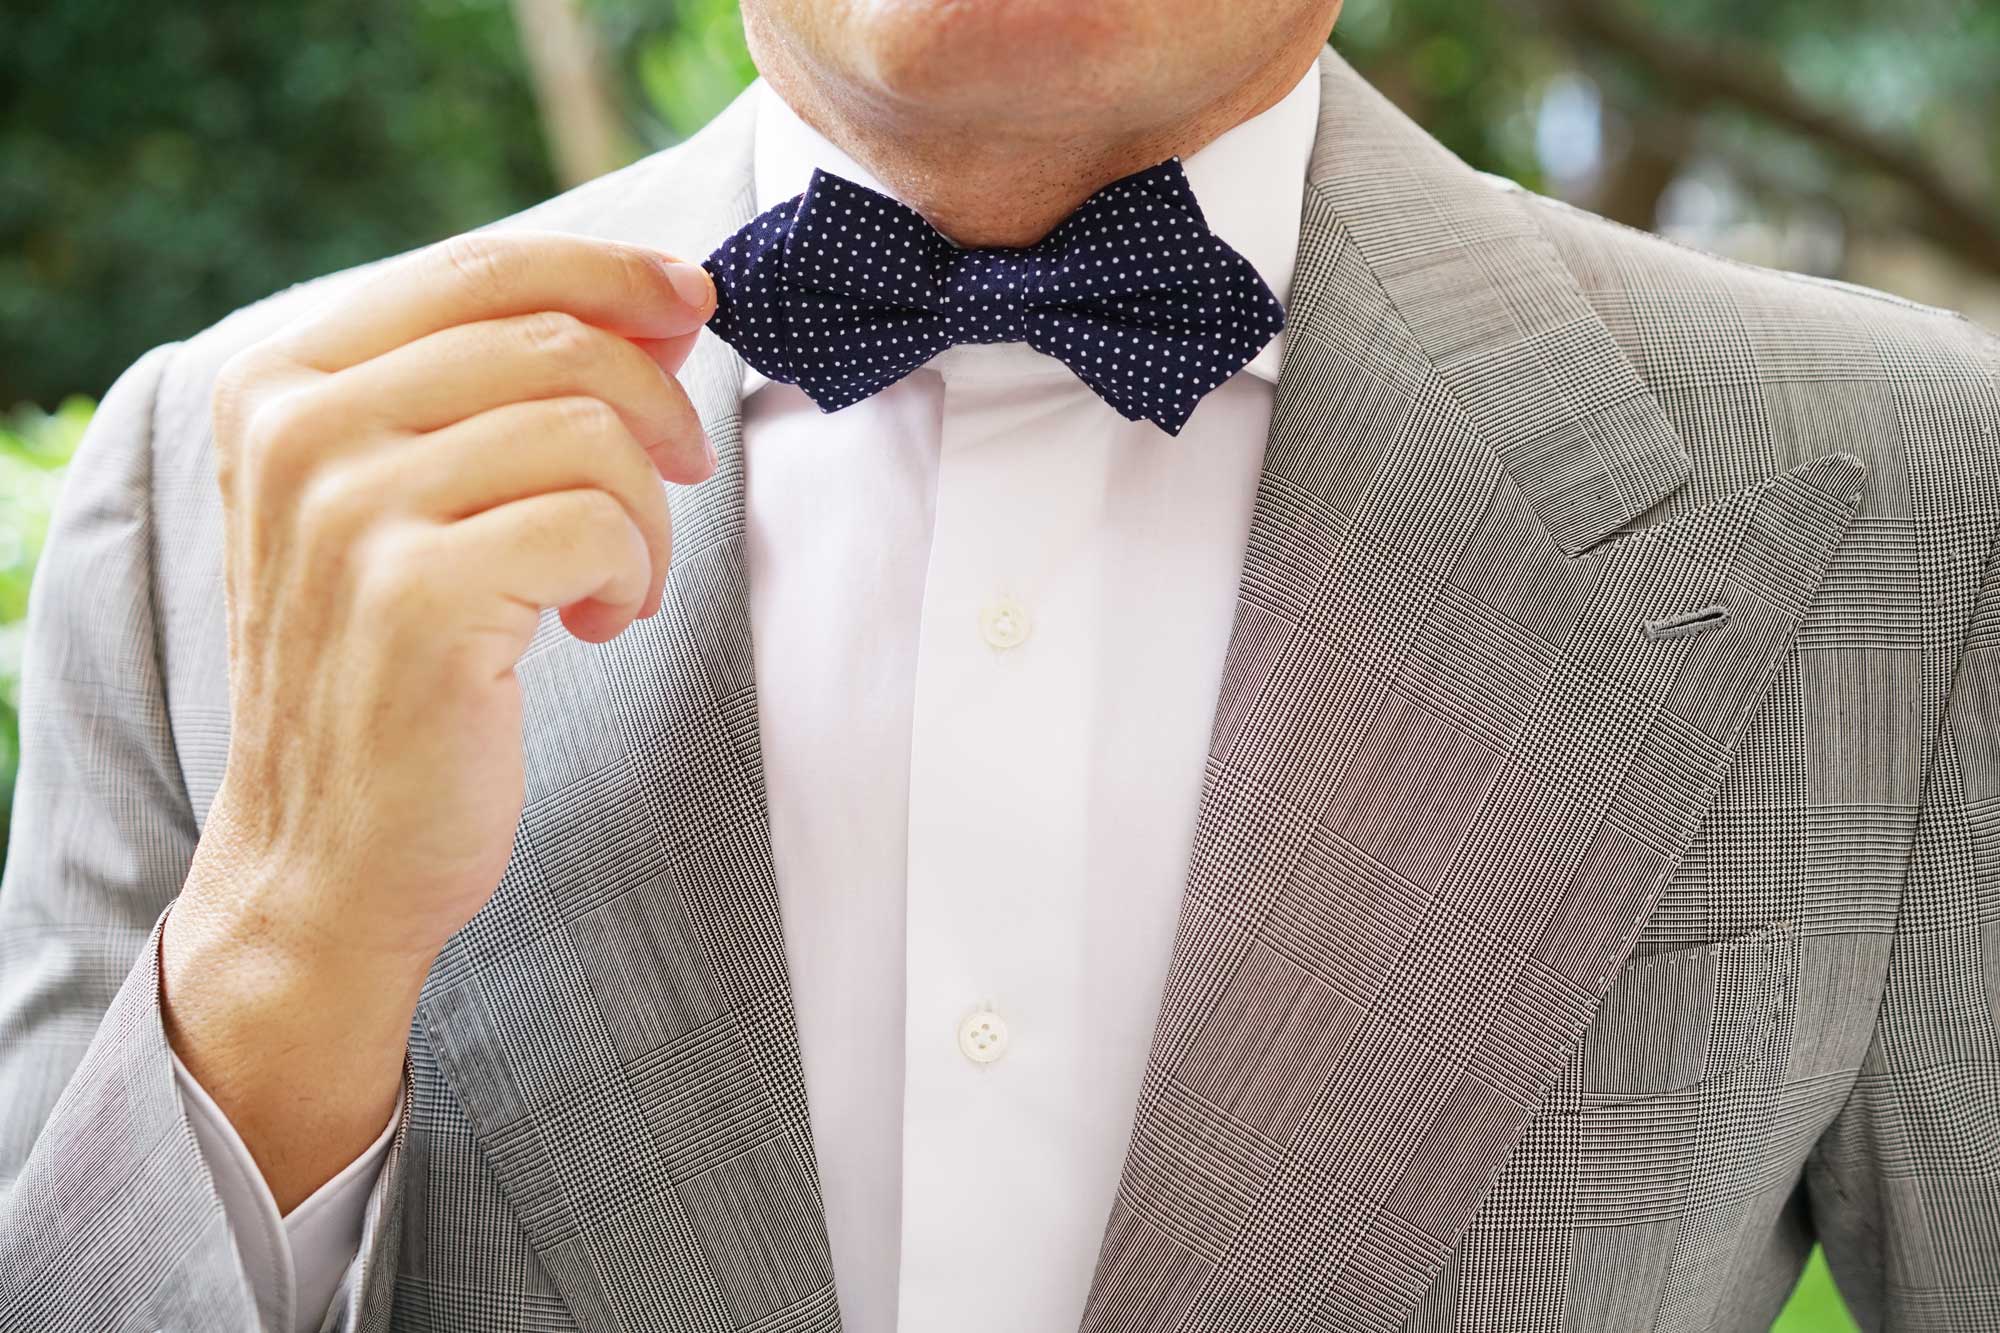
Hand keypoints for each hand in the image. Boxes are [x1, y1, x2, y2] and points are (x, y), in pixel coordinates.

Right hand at [160, 231, 715, 1209]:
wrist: (326, 855)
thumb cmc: (388, 669)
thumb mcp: (407, 499)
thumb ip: (496, 390)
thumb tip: (664, 303)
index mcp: (282, 379)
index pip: (483, 267)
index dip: (612, 273)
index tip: (692, 306)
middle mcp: (297, 428)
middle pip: (555, 340)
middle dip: (656, 406)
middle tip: (678, 476)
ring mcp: (347, 511)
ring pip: (590, 431)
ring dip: (646, 512)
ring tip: (615, 580)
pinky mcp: (417, 598)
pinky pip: (598, 524)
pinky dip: (630, 573)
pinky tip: (595, 624)